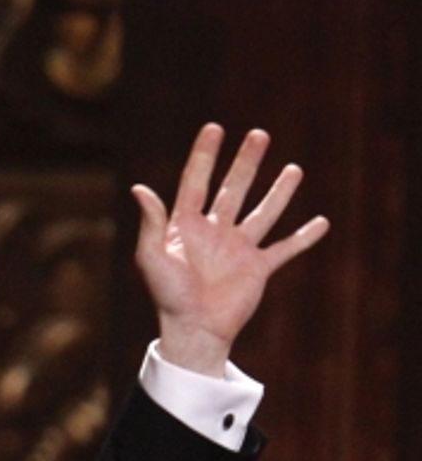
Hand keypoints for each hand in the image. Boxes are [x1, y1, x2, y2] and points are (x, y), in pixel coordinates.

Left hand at [132, 123, 329, 375]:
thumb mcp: (152, 258)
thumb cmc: (168, 297)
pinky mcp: (258, 269)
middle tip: (259, 135)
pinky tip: (321, 223)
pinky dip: (303, 238)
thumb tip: (139, 188)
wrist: (193, 331)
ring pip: (263, 213)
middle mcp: (215, 234)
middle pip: (233, 189)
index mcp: (187, 227)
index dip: (204, 156)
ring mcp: (238, 250)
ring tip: (294, 169)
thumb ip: (151, 223)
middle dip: (246, 163)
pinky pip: (284, 249)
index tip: (214, 128)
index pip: (196, 182)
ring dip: (279, 192)